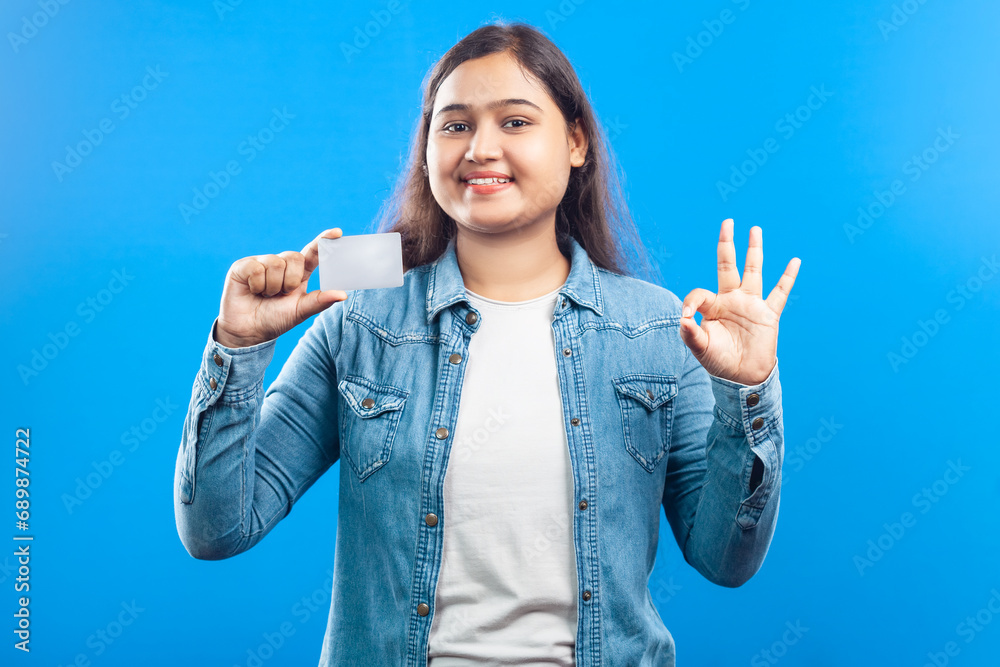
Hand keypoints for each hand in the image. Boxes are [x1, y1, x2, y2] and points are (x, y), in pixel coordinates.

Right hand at [215, 228, 348, 347]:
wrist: (249, 331)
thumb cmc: (276, 319)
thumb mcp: (301, 311)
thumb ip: (320, 301)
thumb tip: (343, 294)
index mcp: (298, 273)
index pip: (312, 253)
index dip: (323, 241)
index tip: (337, 233)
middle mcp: (281, 264)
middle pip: (294, 257)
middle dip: (291, 281)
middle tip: (281, 294)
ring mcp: (262, 263)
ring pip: (275, 263)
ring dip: (272, 286)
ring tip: (265, 295)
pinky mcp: (243, 266)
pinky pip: (256, 268)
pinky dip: (257, 285)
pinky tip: (252, 291)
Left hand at [679, 219, 799, 384]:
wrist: (742, 378)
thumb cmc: (719, 362)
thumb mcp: (699, 348)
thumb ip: (689, 332)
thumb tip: (682, 316)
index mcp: (712, 307)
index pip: (700, 292)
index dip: (692, 300)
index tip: (688, 315)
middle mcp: (732, 300)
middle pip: (728, 265)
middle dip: (727, 244)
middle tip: (727, 222)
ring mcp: (751, 304)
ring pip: (753, 271)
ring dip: (754, 251)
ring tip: (755, 229)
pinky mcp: (768, 314)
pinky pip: (780, 293)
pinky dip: (788, 277)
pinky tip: (794, 261)